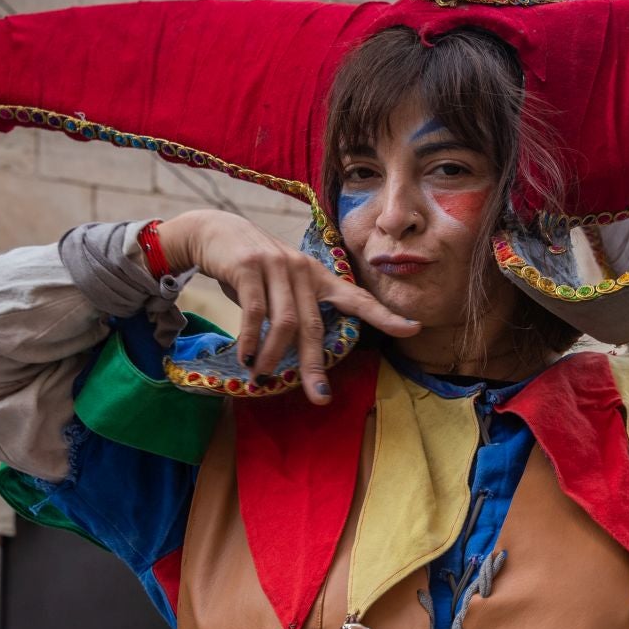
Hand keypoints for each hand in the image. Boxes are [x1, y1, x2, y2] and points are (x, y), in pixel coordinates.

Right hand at [156, 211, 418, 402]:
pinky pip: (256, 312)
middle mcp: (303, 270)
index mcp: (319, 277)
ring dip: (275, 356)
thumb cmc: (252, 268)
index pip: (357, 298)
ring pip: (286, 323)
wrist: (214, 231)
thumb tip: (301, 355)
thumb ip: (295, 311)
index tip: (414, 329)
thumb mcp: (281, 285)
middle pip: (315, 327)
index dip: (386, 315)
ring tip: (263, 376)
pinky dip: (252, 339)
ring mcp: (277, 266)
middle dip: (315, 366)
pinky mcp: (249, 266)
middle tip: (318, 396)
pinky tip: (247, 357)